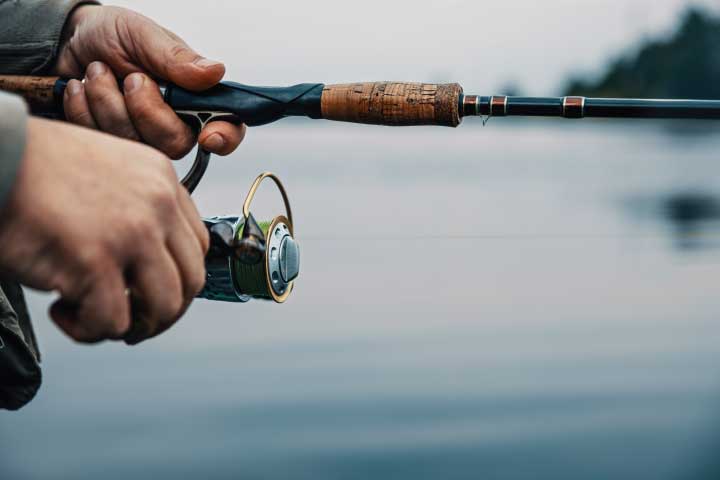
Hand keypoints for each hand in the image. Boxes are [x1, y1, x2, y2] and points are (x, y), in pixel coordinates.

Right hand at [0, 118, 208, 343]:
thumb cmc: (35, 168)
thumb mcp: (108, 171)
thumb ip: (138, 206)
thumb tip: (149, 261)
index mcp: (162, 180)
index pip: (197, 246)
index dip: (177, 279)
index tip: (149, 292)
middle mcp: (157, 205)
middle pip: (191, 281)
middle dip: (162, 312)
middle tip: (131, 320)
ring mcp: (131, 234)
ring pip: (164, 307)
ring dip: (133, 326)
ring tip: (95, 317)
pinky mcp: (95, 261)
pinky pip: (114, 322)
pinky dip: (87, 329)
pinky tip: (60, 308)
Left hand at [53, 5, 244, 158]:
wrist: (65, 41)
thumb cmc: (111, 34)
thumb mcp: (143, 34)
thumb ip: (177, 57)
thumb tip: (215, 72)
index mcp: (193, 96)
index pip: (226, 127)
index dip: (223, 137)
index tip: (208, 135)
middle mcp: (173, 122)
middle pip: (174, 143)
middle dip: (143, 109)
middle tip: (129, 77)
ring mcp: (142, 137)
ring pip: (135, 145)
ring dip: (106, 101)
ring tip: (97, 72)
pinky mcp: (112, 145)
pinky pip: (102, 144)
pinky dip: (83, 109)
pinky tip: (81, 89)